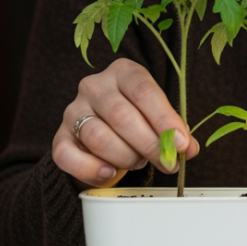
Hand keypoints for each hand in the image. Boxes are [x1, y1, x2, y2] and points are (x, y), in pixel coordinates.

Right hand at [52, 58, 199, 187]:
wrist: (105, 133)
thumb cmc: (138, 120)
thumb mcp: (158, 117)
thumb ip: (173, 129)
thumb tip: (187, 149)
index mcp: (123, 72)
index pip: (143, 91)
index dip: (164, 120)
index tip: (181, 144)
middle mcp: (94, 86)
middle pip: (121, 115)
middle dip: (149, 144)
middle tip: (166, 163)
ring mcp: (73, 110)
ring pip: (98, 137)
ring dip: (125, 157)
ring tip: (137, 162)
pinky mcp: (59, 137)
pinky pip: (68, 156)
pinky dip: (92, 169)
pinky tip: (110, 173)